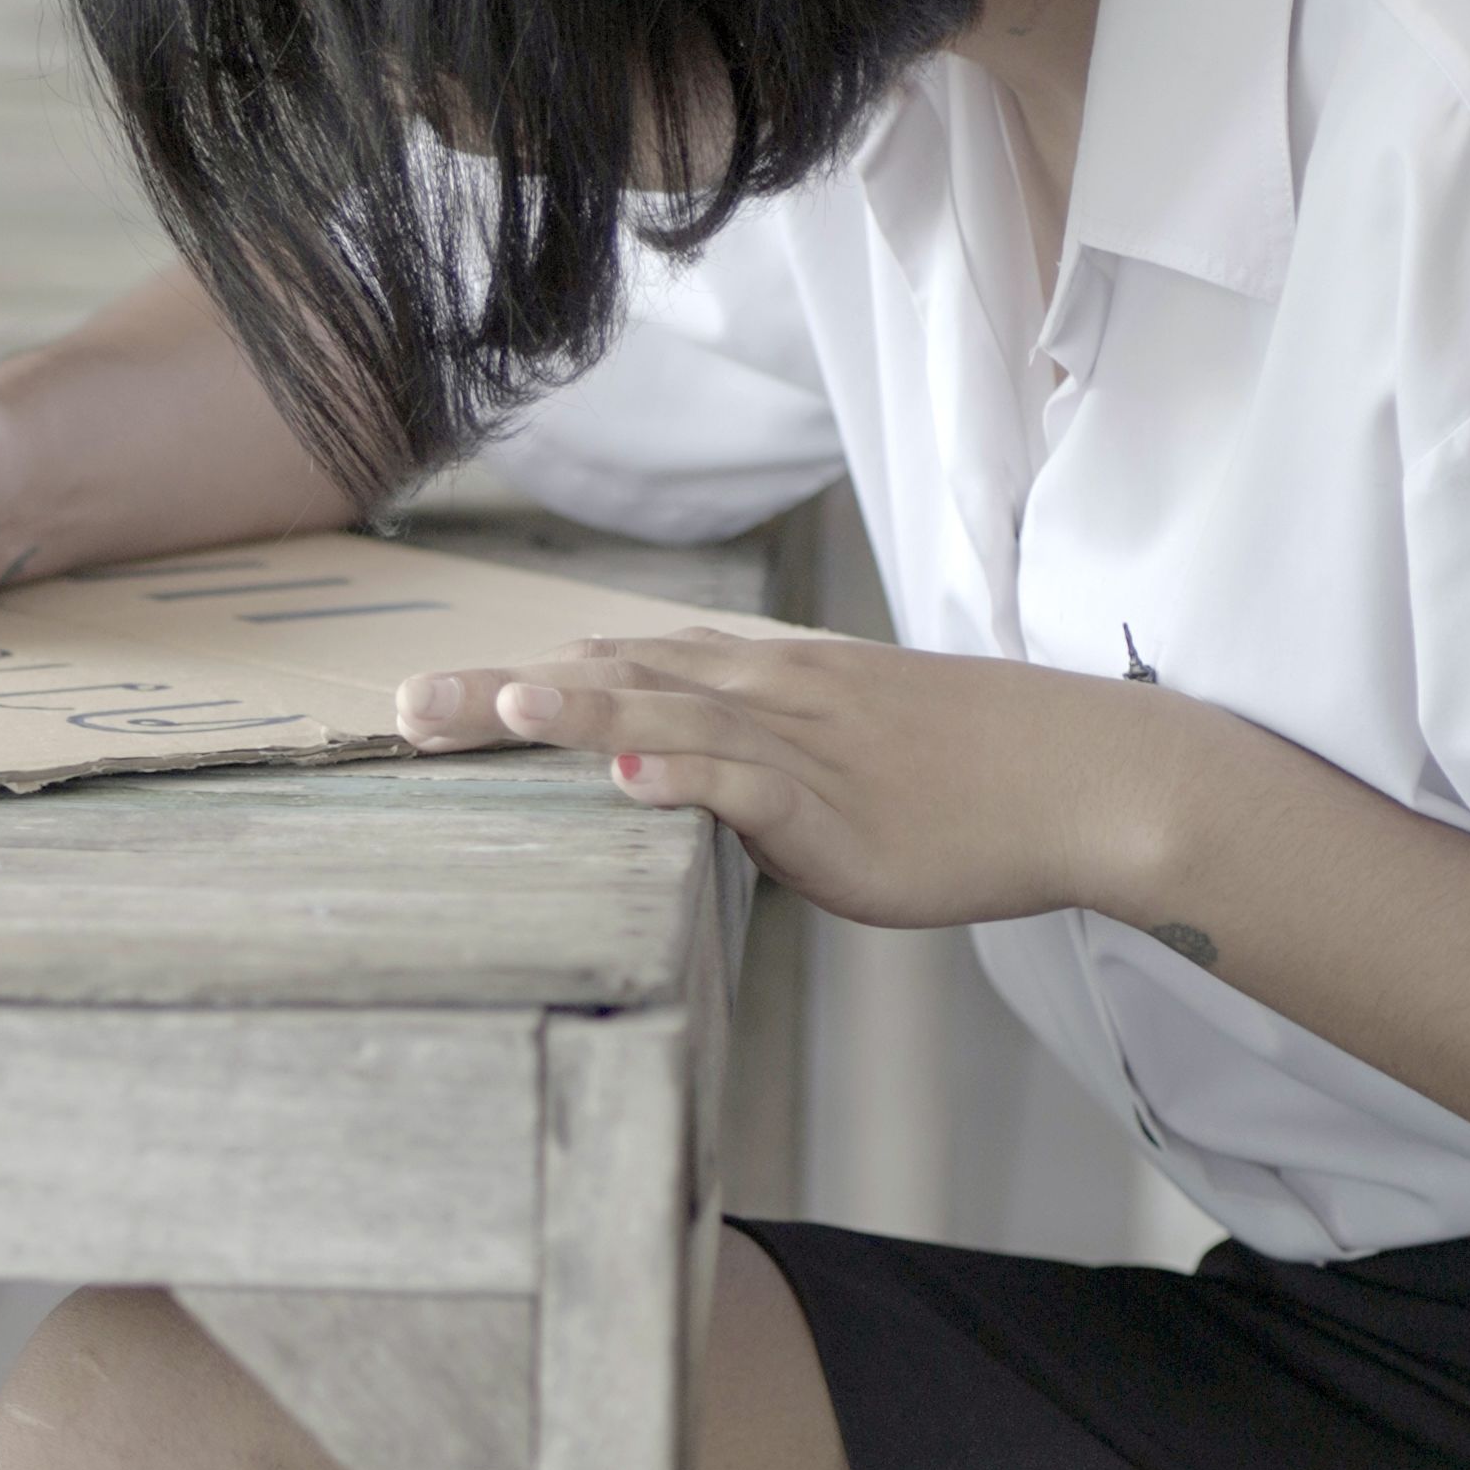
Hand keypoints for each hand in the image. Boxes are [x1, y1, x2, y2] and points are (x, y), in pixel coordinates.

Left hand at [391, 611, 1212, 932]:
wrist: (1070, 775)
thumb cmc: (954, 774)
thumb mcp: (828, 756)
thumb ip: (741, 765)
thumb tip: (669, 791)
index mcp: (750, 683)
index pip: (611, 668)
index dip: (513, 682)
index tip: (420, 700)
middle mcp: (762, 695)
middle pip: (611, 679)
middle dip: (500, 693)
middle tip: (398, 706)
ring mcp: (800, 744)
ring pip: (672, 713)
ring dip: (581, 712)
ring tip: (494, 711)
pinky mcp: (837, 802)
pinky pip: (751, 783)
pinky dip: (688, 774)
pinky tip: (630, 777)